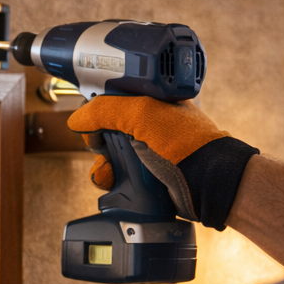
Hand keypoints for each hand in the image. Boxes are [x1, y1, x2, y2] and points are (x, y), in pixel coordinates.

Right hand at [66, 96, 257, 229]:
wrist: (206, 182)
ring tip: (110, 173)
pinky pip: (116, 174)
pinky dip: (110, 180)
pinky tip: (115, 183)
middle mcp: (147, 123)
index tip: (90, 124)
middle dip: (97, 143)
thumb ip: (105, 110)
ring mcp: (146, 149)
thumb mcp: (142, 115)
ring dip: (102, 166)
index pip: (110, 99)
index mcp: (150, 100)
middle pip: (104, 129)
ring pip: (107, 155)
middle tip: (102, 149)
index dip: (95, 112)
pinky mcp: (145, 173)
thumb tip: (77, 119)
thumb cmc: (184, 143)